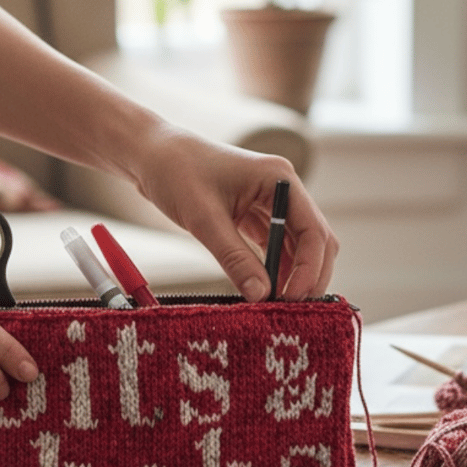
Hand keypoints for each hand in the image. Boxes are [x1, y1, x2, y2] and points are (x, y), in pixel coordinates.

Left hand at [134, 125, 337, 300]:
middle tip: (292, 309)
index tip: (292, 298)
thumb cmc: (176, 174)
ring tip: (278, 305)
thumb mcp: (204, 220)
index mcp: (278, 179)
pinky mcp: (255, 214)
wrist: (152, 156)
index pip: (312, 229)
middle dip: (308, 275)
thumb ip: (235, 258)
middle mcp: (282, 189)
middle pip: (314, 240)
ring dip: (293, 274)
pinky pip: (275, 246)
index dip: (308, 268)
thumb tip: (261, 296)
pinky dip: (274, 269)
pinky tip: (265, 290)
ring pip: (298, 246)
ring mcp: (270, 202)